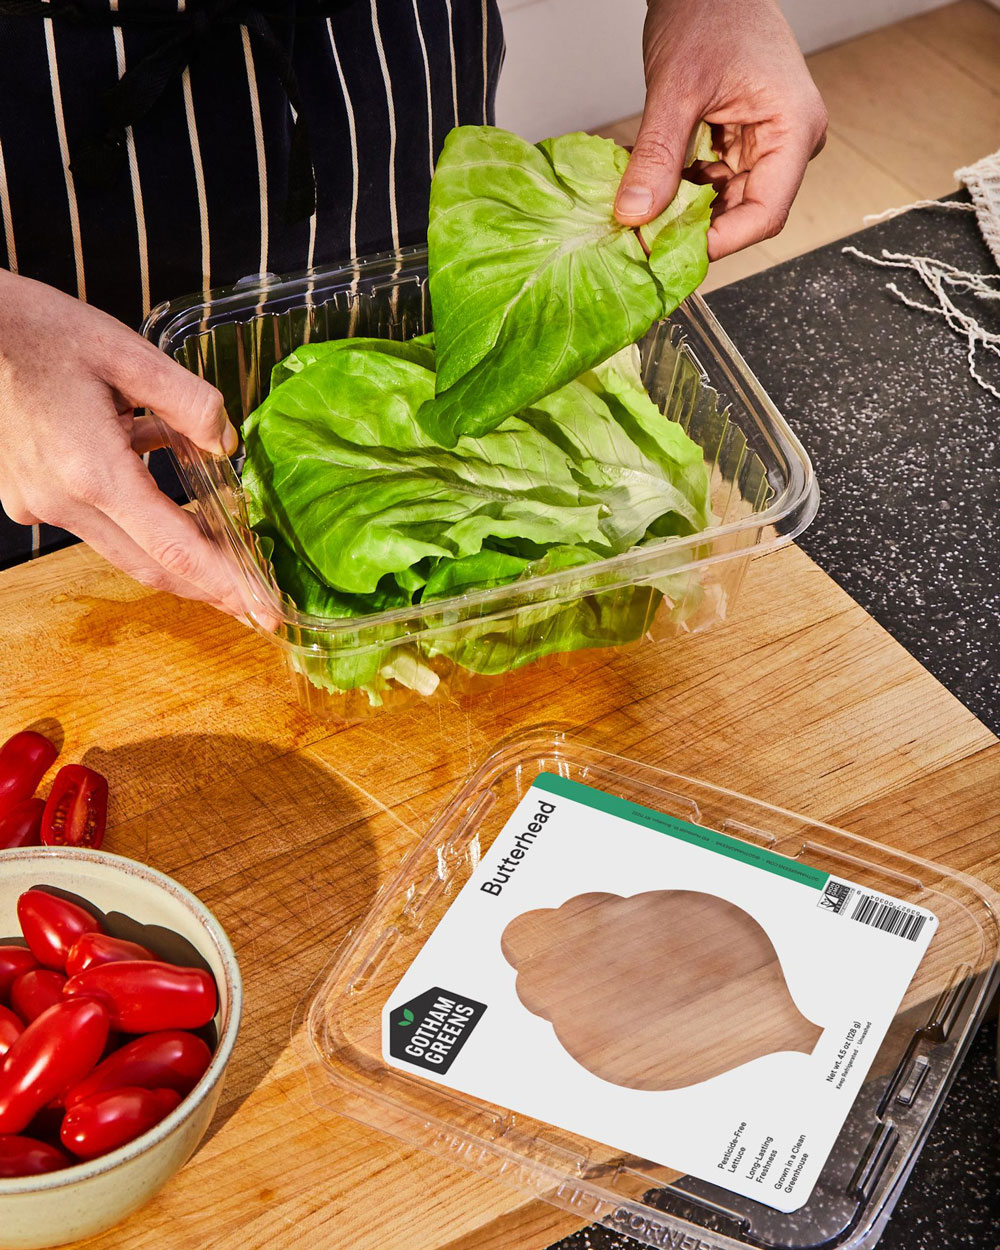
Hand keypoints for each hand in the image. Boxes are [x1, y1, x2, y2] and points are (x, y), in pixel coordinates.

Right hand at [0, 269, 245, 614]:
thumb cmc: (39, 331)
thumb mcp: (127, 353)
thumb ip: (187, 402)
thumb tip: (227, 442)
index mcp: (93, 471)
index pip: (174, 548)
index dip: (224, 583)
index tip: (262, 610)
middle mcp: (64, 501)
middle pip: (150, 565)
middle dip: (207, 587)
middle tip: (256, 604)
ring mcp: (40, 504)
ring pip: (124, 550)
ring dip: (174, 553)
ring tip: (225, 552)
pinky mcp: (28, 497)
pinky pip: (96, 522)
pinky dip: (135, 517)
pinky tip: (162, 488)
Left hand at [615, 0, 826, 258]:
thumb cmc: (710, 8)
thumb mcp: (676, 86)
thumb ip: (657, 154)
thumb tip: (635, 214)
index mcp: (794, 128)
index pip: (764, 214)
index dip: (718, 242)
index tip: (668, 251)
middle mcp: (789, 141)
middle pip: (743, 213)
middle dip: (691, 226)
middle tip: (640, 234)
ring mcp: (766, 142)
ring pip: (723, 202)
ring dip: (679, 208)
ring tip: (638, 202)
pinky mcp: (741, 140)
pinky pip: (711, 181)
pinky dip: (677, 186)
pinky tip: (647, 180)